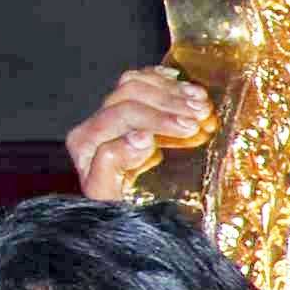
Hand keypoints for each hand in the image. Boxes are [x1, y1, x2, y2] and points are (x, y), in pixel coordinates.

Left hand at [65, 66, 211, 198]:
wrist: (137, 211)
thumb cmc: (132, 208)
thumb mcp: (119, 199)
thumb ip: (114, 169)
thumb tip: (141, 137)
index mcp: (86, 152)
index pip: (115, 126)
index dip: (151, 124)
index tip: (186, 129)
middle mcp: (93, 129)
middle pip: (126, 103)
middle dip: (167, 108)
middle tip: (201, 117)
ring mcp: (108, 113)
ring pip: (133, 86)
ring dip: (172, 92)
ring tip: (202, 105)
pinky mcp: (123, 104)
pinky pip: (138, 78)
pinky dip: (165, 80)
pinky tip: (186, 87)